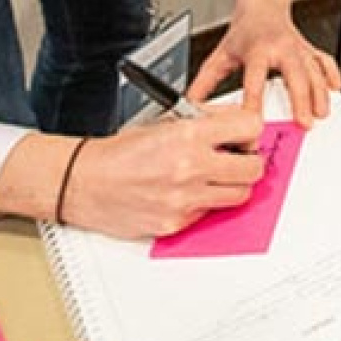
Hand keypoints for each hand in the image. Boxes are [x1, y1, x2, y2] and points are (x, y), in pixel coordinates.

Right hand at [63, 104, 264, 238]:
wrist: (87, 181)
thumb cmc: (123, 151)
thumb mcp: (168, 119)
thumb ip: (208, 117)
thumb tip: (239, 120)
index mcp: (189, 134)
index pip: (251, 128)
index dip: (250, 130)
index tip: (245, 134)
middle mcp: (190, 167)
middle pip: (254, 168)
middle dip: (249, 161)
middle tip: (238, 157)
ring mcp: (185, 198)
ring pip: (239, 196)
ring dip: (233, 185)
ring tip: (215, 175)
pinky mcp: (177, 223)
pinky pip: (210, 213)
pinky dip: (207, 202)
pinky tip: (190, 190)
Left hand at [187, 0, 340, 126]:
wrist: (263, 3)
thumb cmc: (244, 30)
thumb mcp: (222, 54)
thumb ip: (206, 81)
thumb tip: (190, 105)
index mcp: (257, 50)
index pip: (255, 78)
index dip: (254, 101)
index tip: (255, 122)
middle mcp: (280, 48)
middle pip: (294, 74)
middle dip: (300, 98)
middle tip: (304, 122)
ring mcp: (298, 48)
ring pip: (314, 70)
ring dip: (319, 92)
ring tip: (322, 114)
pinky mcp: (308, 48)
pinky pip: (323, 60)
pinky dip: (331, 74)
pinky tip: (335, 88)